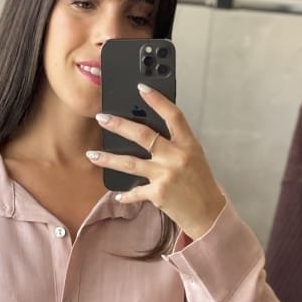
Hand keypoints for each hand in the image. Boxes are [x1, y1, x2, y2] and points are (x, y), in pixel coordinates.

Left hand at [89, 84, 227, 240]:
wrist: (209, 214)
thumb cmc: (201, 185)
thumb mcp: (194, 158)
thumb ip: (175, 145)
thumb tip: (148, 133)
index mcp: (189, 144)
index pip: (173, 115)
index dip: (157, 100)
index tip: (141, 88)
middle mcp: (177, 157)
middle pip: (144, 135)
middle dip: (119, 125)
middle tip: (102, 118)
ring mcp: (166, 175)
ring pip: (130, 162)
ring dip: (108, 159)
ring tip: (92, 155)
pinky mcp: (158, 194)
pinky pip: (135, 191)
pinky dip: (126, 195)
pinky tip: (117, 194)